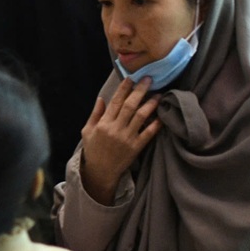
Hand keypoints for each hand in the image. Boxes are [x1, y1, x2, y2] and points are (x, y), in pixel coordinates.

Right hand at [80, 77, 160, 204]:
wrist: (100, 172)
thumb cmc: (93, 150)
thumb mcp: (87, 131)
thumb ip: (95, 114)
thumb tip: (101, 98)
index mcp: (103, 124)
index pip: (115, 102)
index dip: (124, 89)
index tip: (131, 78)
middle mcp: (116, 129)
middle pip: (130, 106)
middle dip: (140, 90)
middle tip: (149, 79)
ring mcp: (127, 138)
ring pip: (141, 116)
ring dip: (150, 104)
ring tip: (158, 94)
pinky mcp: (136, 147)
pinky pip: (148, 133)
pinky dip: (156, 124)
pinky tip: (162, 115)